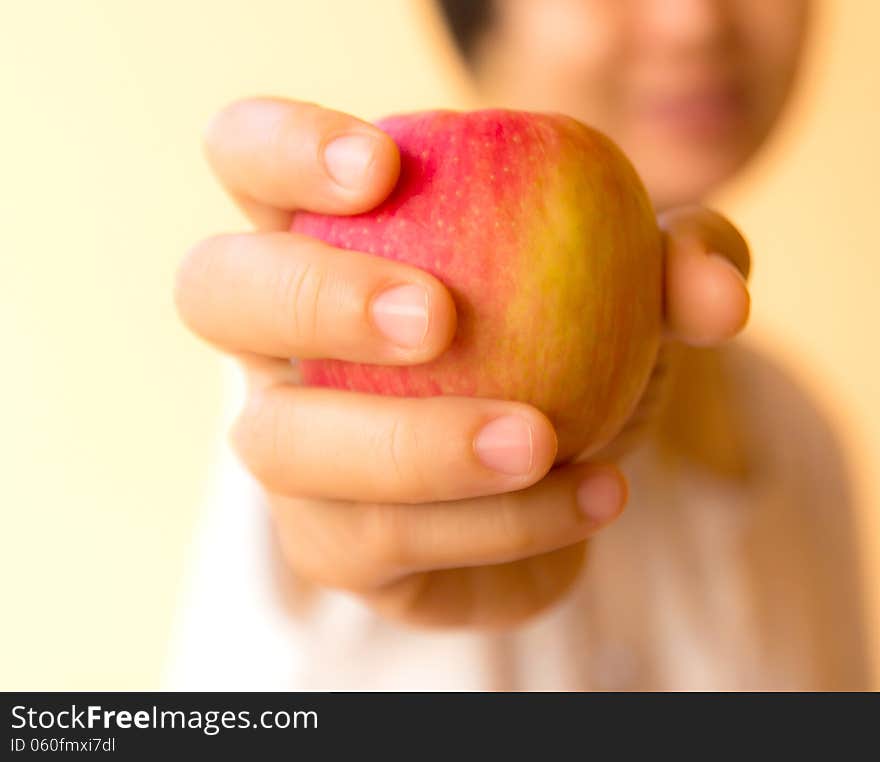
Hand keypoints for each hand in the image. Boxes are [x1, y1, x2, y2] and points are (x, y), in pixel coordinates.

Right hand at [175, 98, 749, 628]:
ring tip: (539, 438)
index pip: (246, 156)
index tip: (383, 166)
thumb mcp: (640, 282)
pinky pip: (385, 544)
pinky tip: (592, 495)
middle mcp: (279, 341)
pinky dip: (493, 526)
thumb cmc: (574, 336)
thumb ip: (678, 265)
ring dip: (411, 447)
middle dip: (314, 298)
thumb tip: (711, 293)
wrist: (562, 461)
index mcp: (325, 236)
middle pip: (215, 292)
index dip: (283, 146)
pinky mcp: (333, 544)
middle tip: (437, 319)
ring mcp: (291, 448)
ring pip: (281, 446)